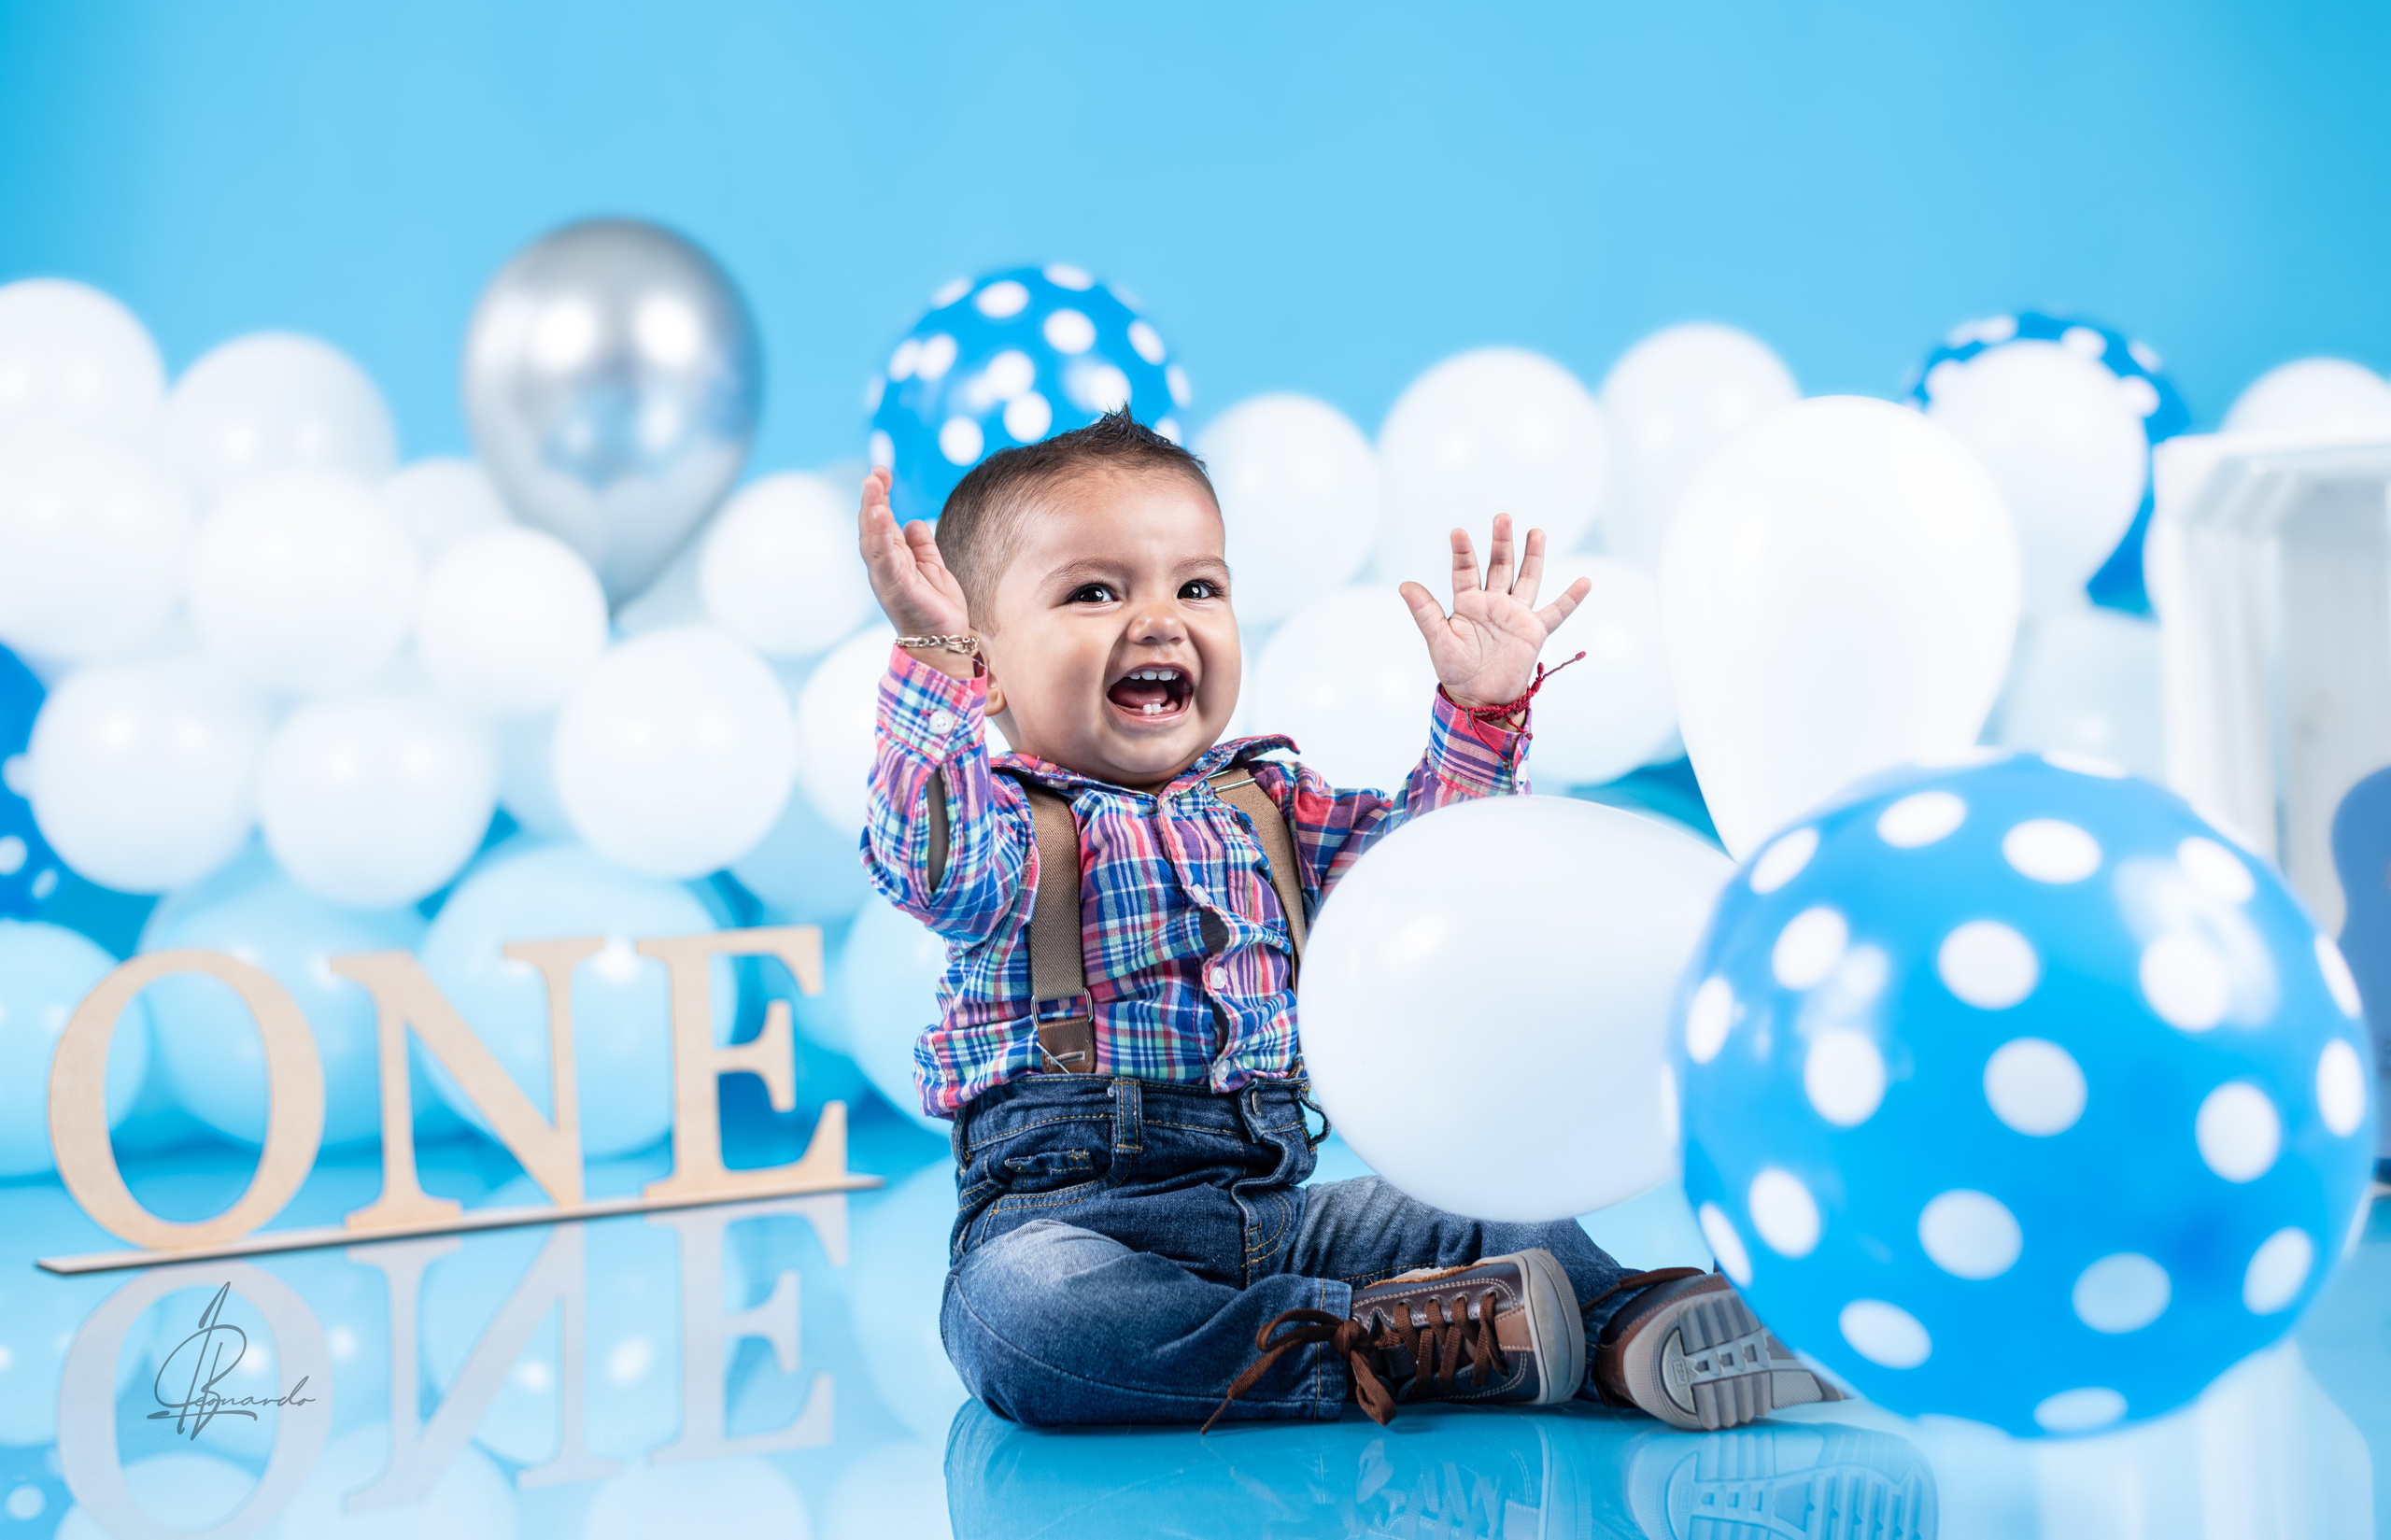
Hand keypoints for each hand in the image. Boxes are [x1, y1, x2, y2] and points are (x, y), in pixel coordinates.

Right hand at [857, 467, 970, 638]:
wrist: (944, 644)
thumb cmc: (936, 609)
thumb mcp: (933, 568)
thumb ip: (922, 546)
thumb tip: (912, 522)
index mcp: (893, 560)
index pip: (881, 523)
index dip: (879, 497)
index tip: (881, 473)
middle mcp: (885, 567)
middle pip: (872, 527)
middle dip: (872, 498)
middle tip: (875, 473)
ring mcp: (887, 578)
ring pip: (873, 539)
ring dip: (872, 511)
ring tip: (872, 486)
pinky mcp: (897, 588)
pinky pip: (886, 558)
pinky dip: (881, 536)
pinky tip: (881, 514)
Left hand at [1399, 515, 1591, 711]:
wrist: (1480, 697)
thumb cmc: (1455, 669)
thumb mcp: (1438, 639)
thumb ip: (1425, 611)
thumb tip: (1404, 585)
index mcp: (1468, 602)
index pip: (1465, 570)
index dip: (1462, 552)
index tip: (1458, 532)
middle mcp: (1493, 603)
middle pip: (1499, 566)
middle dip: (1501, 542)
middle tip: (1502, 518)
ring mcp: (1515, 614)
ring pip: (1526, 578)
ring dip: (1532, 556)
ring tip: (1536, 532)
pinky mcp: (1534, 631)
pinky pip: (1556, 612)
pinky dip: (1571, 599)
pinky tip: (1585, 582)